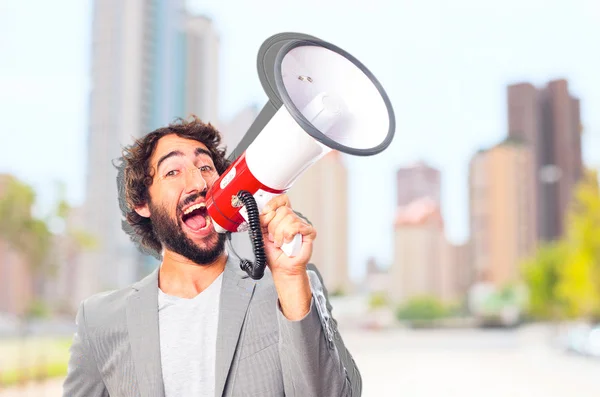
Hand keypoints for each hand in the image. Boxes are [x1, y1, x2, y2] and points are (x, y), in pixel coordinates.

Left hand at [259, 194, 315, 319]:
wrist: (282, 268)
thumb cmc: (274, 254)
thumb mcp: (261, 234)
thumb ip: (260, 221)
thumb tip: (260, 211)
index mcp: (282, 217)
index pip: (281, 200)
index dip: (273, 204)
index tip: (265, 213)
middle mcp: (292, 219)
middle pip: (283, 210)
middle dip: (273, 226)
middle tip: (273, 237)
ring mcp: (301, 225)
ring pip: (289, 218)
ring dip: (280, 234)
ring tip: (280, 242)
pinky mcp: (309, 232)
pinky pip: (297, 226)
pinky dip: (289, 235)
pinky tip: (288, 242)